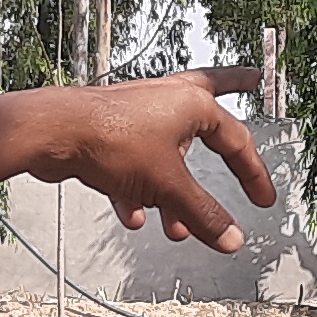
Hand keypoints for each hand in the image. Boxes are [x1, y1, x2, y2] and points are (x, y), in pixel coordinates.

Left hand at [24, 68, 278, 252]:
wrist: (52, 134)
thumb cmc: (109, 139)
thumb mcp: (167, 185)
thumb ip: (203, 214)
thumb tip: (232, 238)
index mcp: (192, 104)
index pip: (237, 140)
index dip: (254, 174)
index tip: (263, 199)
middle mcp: (167, 101)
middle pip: (209, 98)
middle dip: (233, 88)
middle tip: (251, 78)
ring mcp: (138, 114)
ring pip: (168, 151)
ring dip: (173, 192)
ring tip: (177, 228)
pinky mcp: (112, 133)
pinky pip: (136, 166)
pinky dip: (138, 193)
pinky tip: (135, 217)